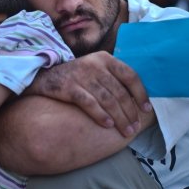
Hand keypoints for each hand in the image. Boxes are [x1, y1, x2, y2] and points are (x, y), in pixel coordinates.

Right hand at [31, 51, 151, 136]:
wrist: (43, 76)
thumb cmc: (75, 76)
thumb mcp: (94, 68)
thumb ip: (112, 77)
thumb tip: (136, 98)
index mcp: (105, 58)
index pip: (130, 76)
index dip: (140, 94)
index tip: (146, 110)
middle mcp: (95, 64)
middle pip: (119, 92)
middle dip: (130, 112)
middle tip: (135, 127)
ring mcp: (82, 75)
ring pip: (107, 100)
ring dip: (119, 118)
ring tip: (125, 131)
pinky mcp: (69, 87)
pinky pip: (90, 104)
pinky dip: (100, 115)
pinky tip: (108, 125)